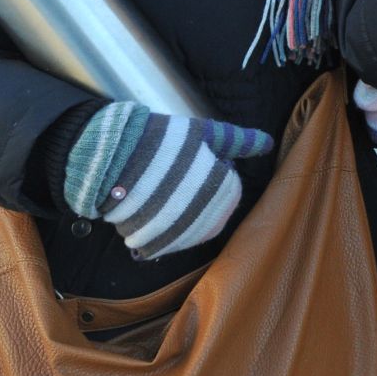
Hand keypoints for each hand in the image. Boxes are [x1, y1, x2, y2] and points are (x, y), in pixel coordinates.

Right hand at [63, 102, 274, 259]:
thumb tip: (268, 143)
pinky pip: (171, 243)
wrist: (109, 159)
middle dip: (197, 195)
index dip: (211, 172)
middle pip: (212, 212)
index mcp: (222, 187)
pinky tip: (152, 211)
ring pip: (193, 230)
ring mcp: (182, 232)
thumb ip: (237, 140)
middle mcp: (206, 214)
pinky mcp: (158, 244)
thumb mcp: (203, 132)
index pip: (230, 189)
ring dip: (181, 214)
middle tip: (172, 176)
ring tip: (160, 192)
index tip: (189, 161)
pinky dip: (165, 230)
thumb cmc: (159, 141)